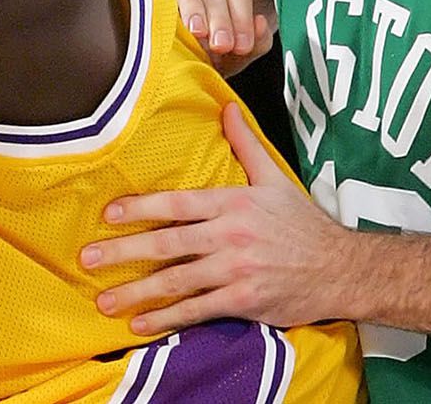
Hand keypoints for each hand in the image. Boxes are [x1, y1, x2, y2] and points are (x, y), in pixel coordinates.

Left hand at [79, 102, 345, 332]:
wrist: (342, 268)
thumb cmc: (304, 224)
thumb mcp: (275, 178)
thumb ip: (245, 145)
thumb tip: (226, 106)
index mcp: (234, 202)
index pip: (177, 204)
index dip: (140, 208)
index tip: (108, 215)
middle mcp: (231, 235)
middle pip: (167, 244)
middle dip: (123, 252)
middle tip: (88, 258)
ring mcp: (237, 271)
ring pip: (177, 281)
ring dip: (137, 293)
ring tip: (104, 301)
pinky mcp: (245, 301)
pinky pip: (198, 311)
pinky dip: (168, 319)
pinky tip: (141, 324)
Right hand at [144, 0, 271, 76]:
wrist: (163, 65)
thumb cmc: (199, 56)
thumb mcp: (231, 57)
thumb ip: (254, 44)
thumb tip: (260, 23)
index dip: (241, 18)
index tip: (241, 46)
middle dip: (220, 19)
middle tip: (221, 46)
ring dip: (194, 6)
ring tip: (197, 31)